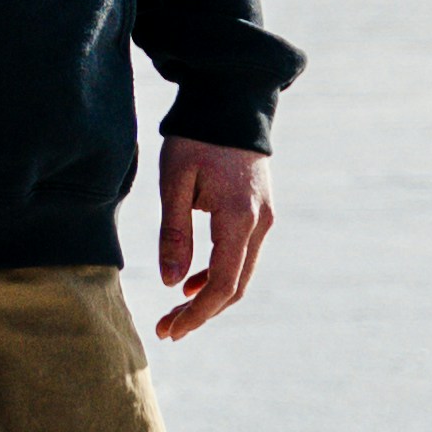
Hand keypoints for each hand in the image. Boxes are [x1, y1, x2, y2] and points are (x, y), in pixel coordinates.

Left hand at [153, 133, 271, 340]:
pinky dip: (219, 274)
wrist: (231, 100)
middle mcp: (260, 223)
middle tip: (167, 329)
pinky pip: (243, 255)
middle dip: (201, 313)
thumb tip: (171, 283)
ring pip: (241, 273)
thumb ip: (173, 233)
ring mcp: (264, 218)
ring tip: (175, 310)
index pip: (222, 284)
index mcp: (239, 218)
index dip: (197, 314)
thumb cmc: (196, 137)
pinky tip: (192, 282)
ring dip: (210, 297)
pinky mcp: (259, 211)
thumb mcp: (174, 182)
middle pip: (235, 287)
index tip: (170, 331)